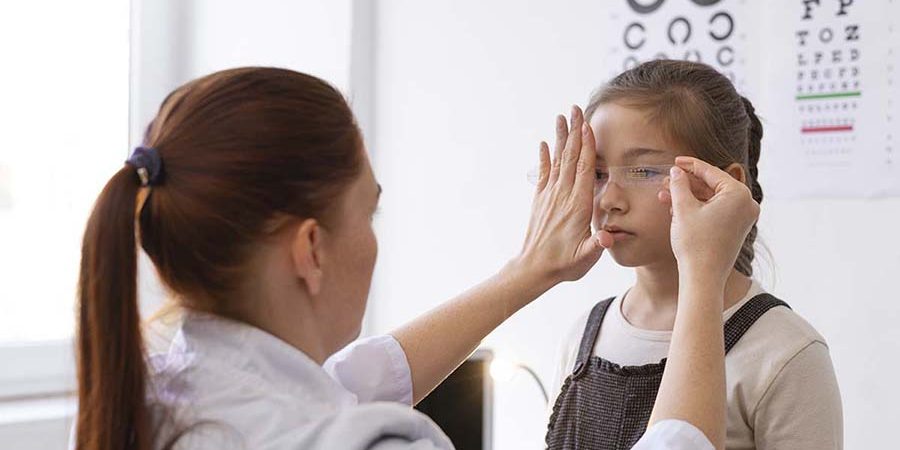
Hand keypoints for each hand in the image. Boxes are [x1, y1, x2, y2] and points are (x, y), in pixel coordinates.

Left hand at [516, 106, 611, 284]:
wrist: (534, 269)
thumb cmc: (564, 264)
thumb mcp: (585, 257)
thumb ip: (598, 245)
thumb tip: (609, 237)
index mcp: (577, 206)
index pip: (583, 170)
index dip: (586, 147)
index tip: (587, 126)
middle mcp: (562, 196)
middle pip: (570, 158)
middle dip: (574, 132)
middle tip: (575, 109)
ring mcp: (550, 197)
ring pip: (557, 161)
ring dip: (561, 138)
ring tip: (562, 117)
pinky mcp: (540, 201)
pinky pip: (543, 174)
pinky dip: (544, 157)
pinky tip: (545, 143)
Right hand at [660, 157, 759, 283]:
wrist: (702, 277)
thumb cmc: (695, 243)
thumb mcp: (683, 208)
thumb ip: (679, 185)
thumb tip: (676, 171)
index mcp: (739, 194)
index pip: (711, 172)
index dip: (690, 165)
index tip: (675, 161)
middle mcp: (746, 204)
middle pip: (712, 185)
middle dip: (686, 183)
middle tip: (666, 180)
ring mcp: (742, 217)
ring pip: (711, 199)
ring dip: (688, 196)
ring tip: (664, 195)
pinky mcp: (735, 228)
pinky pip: (715, 211)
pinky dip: (697, 208)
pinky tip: (675, 208)